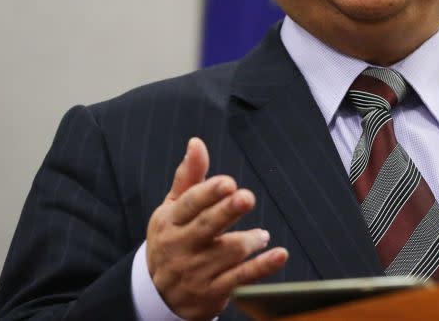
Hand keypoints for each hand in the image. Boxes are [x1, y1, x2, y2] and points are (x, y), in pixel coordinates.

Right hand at [146, 137, 288, 319]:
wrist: (159, 295)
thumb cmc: (171, 240)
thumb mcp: (171, 209)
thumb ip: (189, 177)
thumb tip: (197, 143)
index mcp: (169, 222)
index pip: (189, 204)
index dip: (209, 192)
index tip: (228, 182)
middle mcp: (181, 246)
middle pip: (207, 226)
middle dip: (227, 211)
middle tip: (246, 197)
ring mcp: (196, 271)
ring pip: (228, 251)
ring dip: (251, 239)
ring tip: (261, 235)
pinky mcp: (213, 292)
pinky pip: (241, 278)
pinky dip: (262, 267)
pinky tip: (279, 254)